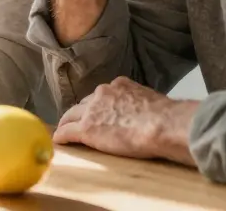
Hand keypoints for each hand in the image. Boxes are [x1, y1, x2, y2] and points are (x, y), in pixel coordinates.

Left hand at [53, 77, 196, 165]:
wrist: (162, 124)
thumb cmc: (165, 117)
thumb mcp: (151, 100)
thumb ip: (140, 103)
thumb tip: (146, 112)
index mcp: (119, 85)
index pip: (102, 95)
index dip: (98, 105)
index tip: (99, 112)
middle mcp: (102, 93)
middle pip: (84, 103)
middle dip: (81, 112)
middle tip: (78, 121)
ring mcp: (92, 110)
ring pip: (72, 115)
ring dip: (68, 122)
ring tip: (64, 129)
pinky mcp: (87, 128)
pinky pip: (68, 131)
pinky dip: (62, 135)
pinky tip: (59, 140)